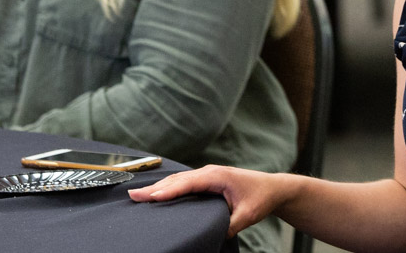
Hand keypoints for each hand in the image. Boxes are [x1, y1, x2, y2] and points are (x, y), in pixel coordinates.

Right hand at [129, 165, 289, 237]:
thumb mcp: (248, 214)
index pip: (187, 183)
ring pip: (178, 179)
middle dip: (154, 188)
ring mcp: (207, 174)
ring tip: (137, 194)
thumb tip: (215, 234)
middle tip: (132, 195)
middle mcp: (209, 172)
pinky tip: (156, 193)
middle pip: (177, 179)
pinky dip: (168, 186)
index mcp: (217, 177)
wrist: (273, 188)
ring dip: (158, 186)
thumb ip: (231, 225)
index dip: (168, 191)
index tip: (150, 198)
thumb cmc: (261, 198)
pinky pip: (183, 181)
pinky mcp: (207, 179)